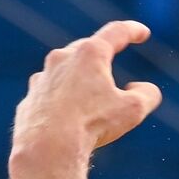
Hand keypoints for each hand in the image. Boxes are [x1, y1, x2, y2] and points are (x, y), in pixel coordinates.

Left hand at [12, 21, 161, 159]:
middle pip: (86, 49)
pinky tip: (70, 117)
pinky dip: (64, 100)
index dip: (133, 31)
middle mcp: (62, 59)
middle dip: (102, 54)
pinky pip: (51, 94)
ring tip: (92, 97)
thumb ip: (147, 94)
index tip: (142, 33)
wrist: (48, 147)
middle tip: (113, 61)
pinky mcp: (31, 99)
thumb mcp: (134, 109)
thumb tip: (143, 89)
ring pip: (66, 72)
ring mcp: (42, 78)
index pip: (116, 33)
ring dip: (81, 78)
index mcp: (90, 55)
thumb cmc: (92, 124)